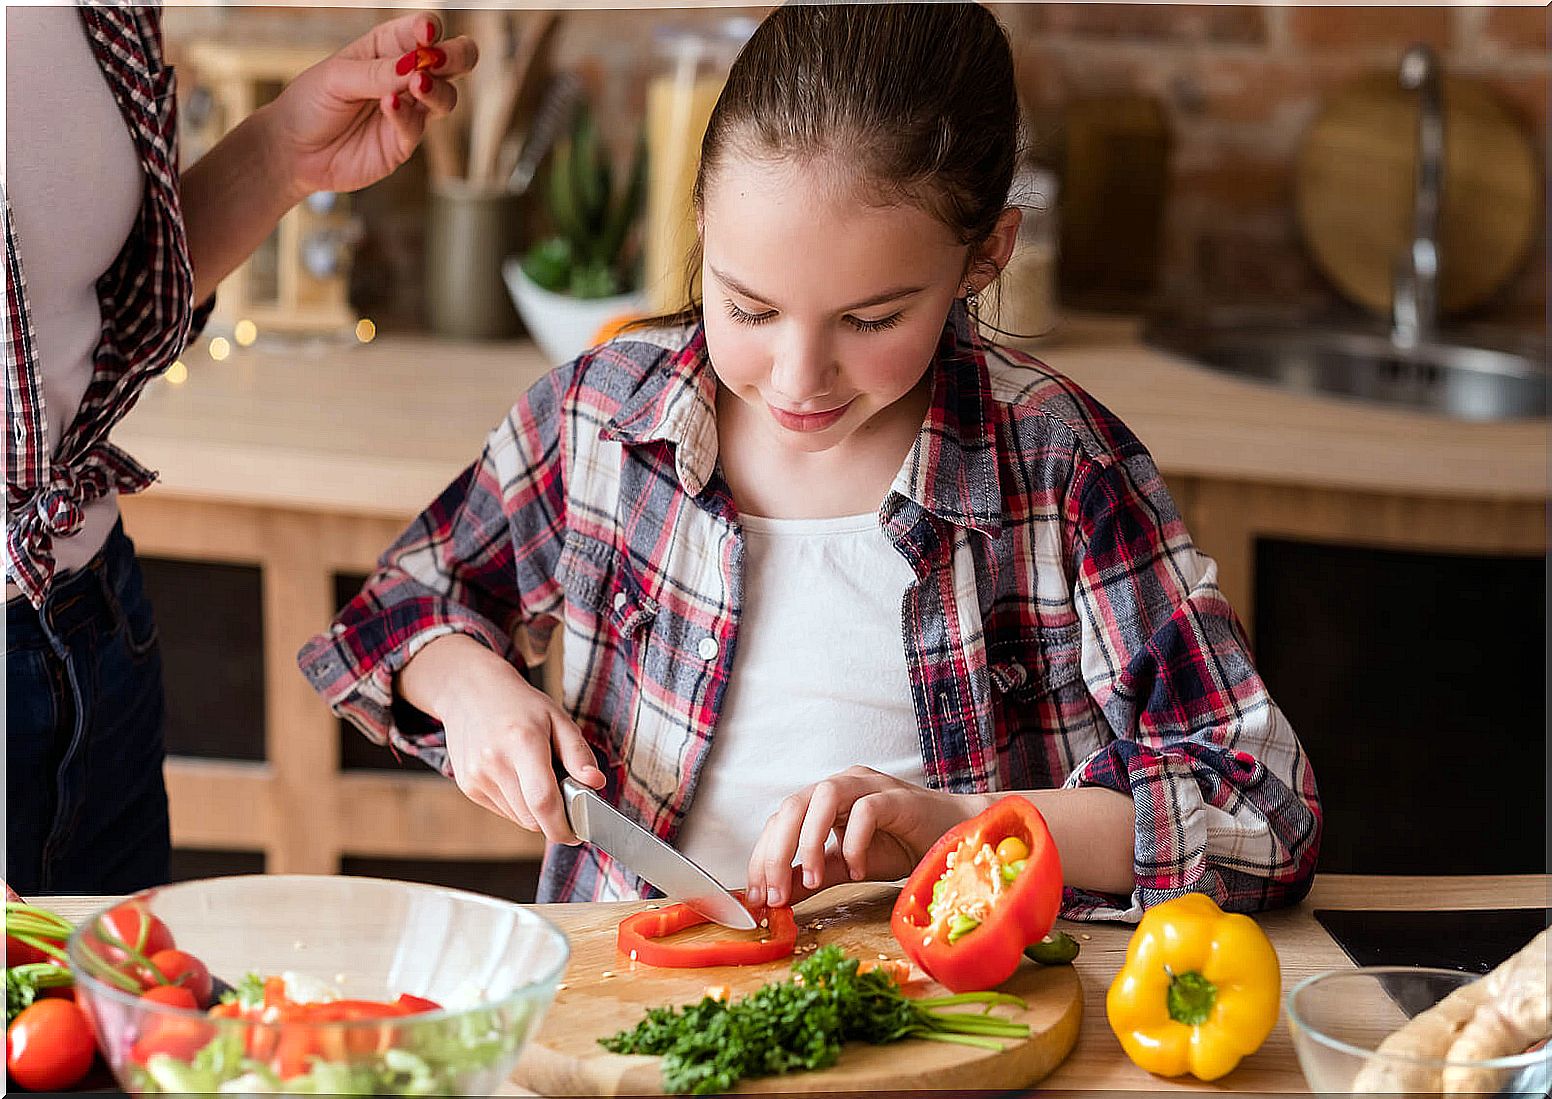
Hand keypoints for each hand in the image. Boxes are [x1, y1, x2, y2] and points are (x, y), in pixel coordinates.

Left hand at [262, 11, 476, 200]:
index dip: (429, 29)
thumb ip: (378, 72)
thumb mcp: (337, 78)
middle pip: (453, 61)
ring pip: (447, 96)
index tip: (426, 34)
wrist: (293, 152)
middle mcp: (405, 78)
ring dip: (436, 89)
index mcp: (387, 48)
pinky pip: (418, 127)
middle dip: (456, 56)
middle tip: (441, 59)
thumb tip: (417, 67)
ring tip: (417, 84)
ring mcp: (409, 111)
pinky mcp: (403, 142)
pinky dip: (406, 115)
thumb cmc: (310, 104)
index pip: (422, 31)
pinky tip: (389, 105)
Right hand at [398, 634, 603, 843]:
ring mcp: (477, 776)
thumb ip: (578, 753)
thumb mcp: (558, 718)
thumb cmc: (520, 705)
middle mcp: (495, 762)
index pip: (543, 801)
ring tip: (535, 776)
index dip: (562, 826)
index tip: (577, 834)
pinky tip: (516, 776)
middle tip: (563, 794)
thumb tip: (596, 783)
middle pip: (532, 817)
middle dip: (553, 816)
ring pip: (518, 818)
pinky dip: (517, 803)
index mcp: (522, 743)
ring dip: (534, 810)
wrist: (469, 692)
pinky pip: (503, 810)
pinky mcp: (468, 786)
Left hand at [744, 767, 987, 908]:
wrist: (953, 836)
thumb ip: (812, 875)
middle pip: (793, 805)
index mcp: (824, 799)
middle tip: (775, 895)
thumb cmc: (900, 845)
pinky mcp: (897, 796)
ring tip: (812, 881)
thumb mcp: (846, 866)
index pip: (780, 820)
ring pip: (824, 796)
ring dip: (809, 841)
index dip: (762, 857)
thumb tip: (775, 896)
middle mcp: (842, 784)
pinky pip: (867, 809)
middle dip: (776, 852)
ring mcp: (869, 785)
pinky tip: (857, 870)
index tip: (757, 897)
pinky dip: (854, 842)